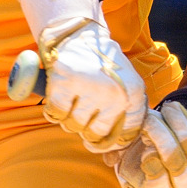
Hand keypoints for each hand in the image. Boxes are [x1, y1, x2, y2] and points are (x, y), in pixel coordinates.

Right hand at [38, 18, 146, 151]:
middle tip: (82, 111)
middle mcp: (114, 93)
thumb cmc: (102, 66)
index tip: (99, 136)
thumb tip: (114, 152)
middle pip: (94, 134)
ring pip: (73, 126)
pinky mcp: (64, 82)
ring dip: (68, 118)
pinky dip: (53, 111)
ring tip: (72, 101)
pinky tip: (59, 98)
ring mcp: (89, 88)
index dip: (108, 141)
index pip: (124, 136)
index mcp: (133, 94)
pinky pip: (56, 114)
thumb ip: (126, 116)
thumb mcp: (124, 86)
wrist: (80, 34)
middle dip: (84, 128)